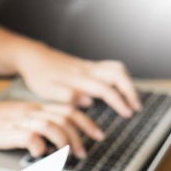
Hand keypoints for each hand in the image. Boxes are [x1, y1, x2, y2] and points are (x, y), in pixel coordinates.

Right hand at [0, 100, 103, 158]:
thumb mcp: (16, 117)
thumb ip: (34, 124)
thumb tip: (52, 139)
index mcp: (35, 108)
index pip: (68, 110)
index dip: (87, 122)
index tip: (97, 135)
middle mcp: (31, 112)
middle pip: (66, 118)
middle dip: (80, 136)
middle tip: (83, 153)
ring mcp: (21, 121)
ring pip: (53, 126)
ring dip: (64, 143)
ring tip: (65, 156)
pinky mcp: (9, 132)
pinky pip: (31, 137)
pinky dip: (40, 147)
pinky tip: (39, 154)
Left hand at [16, 44, 141, 116]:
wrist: (34, 58)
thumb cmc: (39, 76)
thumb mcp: (47, 90)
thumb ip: (66, 96)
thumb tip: (88, 101)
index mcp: (79, 78)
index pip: (106, 89)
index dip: (119, 101)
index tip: (128, 113)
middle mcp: (88, 70)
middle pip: (118, 74)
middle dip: (130, 91)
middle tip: (136, 107)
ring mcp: (89, 66)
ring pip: (117, 68)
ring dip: (128, 83)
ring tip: (132, 99)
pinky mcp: (89, 65)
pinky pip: (111, 68)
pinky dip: (121, 78)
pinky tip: (121, 89)